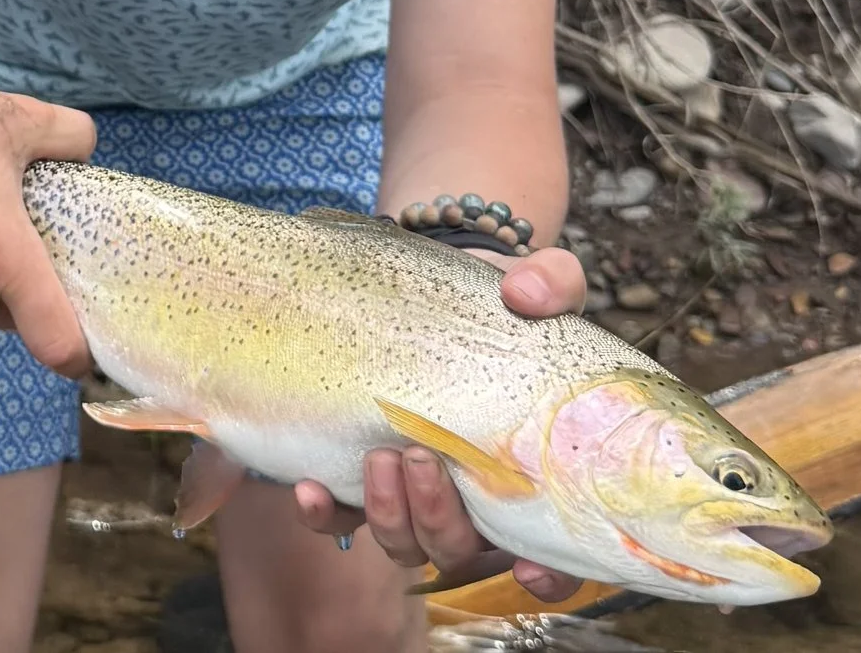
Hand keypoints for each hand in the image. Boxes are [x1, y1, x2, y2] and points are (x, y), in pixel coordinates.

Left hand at [292, 246, 588, 600]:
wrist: (442, 285)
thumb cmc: (503, 302)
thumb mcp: (541, 285)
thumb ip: (550, 283)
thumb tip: (523, 293)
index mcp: (529, 474)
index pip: (552, 553)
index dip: (548, 577)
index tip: (529, 567)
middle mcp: (473, 498)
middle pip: (459, 549)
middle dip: (439, 521)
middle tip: (422, 459)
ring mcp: (415, 491)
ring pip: (403, 542)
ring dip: (388, 515)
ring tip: (380, 458)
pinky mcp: (363, 470)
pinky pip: (339, 515)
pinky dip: (325, 511)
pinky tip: (308, 484)